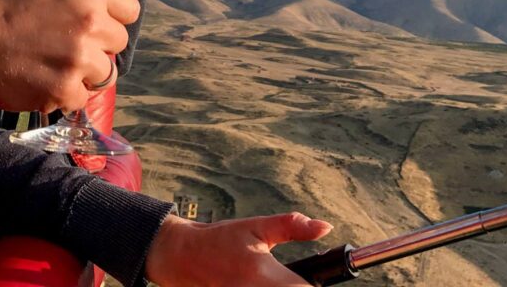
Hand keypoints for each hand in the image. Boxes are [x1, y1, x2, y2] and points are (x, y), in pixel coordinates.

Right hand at [0, 0, 138, 111]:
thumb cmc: (2, 7)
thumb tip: (108, 13)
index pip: (130, 9)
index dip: (113, 17)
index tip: (96, 23)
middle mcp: (92, 21)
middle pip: (118, 42)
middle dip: (98, 46)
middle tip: (66, 45)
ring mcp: (81, 58)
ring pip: (105, 73)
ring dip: (85, 73)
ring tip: (54, 65)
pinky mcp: (66, 89)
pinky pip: (82, 97)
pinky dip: (65, 95)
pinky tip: (43, 81)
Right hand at [145, 211, 332, 285]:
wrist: (181, 257)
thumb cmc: (220, 240)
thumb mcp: (257, 227)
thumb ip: (292, 226)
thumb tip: (325, 227)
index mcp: (263, 276)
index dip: (309, 285)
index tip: (307, 279)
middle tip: (289, 278)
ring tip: (270, 279)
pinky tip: (257, 283)